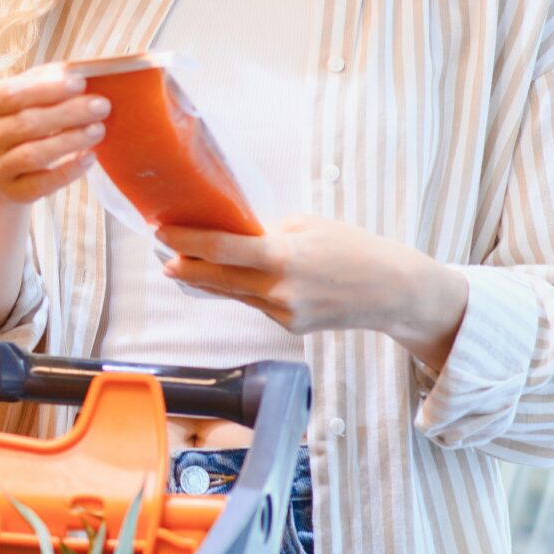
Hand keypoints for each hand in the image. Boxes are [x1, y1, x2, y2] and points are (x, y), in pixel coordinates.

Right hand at [0, 63, 109, 206]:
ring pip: (34, 154)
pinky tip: (89, 157)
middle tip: (101, 105)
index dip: (47, 89)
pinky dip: (68, 171)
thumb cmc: (16, 120)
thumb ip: (44, 80)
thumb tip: (74, 72)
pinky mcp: (13, 192)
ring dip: (70, 140)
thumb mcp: (21, 95)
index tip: (80, 83)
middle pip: (27, 123)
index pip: (12, 94)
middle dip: (68, 113)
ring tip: (98, 129)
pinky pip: (43, 184)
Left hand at [157, 216, 470, 371]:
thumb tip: (232, 233)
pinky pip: (257, 305)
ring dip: (211, 280)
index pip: (220, 248)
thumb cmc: (354, 248)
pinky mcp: (289, 327)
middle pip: (217, 279)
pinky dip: (247, 291)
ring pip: (235, 294)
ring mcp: (283, 314)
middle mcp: (278, 290)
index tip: (161, 232)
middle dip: (186, 268)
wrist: (392, 291)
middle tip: (164, 257)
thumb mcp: (308, 225)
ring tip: (187, 264)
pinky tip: (243, 279)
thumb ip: (266, 231)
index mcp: (282, 257)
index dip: (186, 241)